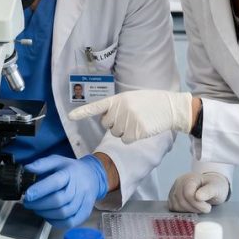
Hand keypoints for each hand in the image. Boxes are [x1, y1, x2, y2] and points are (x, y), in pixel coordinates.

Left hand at [22, 155, 107, 228]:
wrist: (92, 176)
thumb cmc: (71, 169)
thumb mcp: (57, 161)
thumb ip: (42, 164)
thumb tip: (27, 169)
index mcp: (70, 173)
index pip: (55, 182)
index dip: (40, 190)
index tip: (27, 195)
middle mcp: (79, 188)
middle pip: (58, 200)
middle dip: (39, 204)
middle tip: (27, 203)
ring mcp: (84, 201)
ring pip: (63, 213)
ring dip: (45, 213)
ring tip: (36, 209)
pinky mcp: (85, 213)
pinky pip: (69, 223)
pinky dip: (55, 222)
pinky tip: (48, 216)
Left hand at [69, 90, 193, 143]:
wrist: (169, 107)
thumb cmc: (151, 102)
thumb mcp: (132, 98)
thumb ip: (118, 106)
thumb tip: (107, 119)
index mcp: (118, 99)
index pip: (96, 106)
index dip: (82, 112)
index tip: (69, 117)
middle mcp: (120, 109)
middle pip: (107, 125)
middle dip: (116, 124)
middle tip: (130, 117)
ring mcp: (127, 120)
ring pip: (116, 134)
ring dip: (125, 131)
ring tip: (138, 121)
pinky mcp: (135, 131)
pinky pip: (126, 140)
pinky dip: (132, 138)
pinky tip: (142, 129)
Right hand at [167, 172, 230, 213]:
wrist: (211, 186)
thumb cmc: (214, 186)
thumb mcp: (216, 188)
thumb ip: (208, 191)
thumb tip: (198, 196)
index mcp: (190, 178)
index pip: (188, 194)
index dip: (198, 204)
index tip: (208, 207)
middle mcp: (179, 182)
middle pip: (181, 201)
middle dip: (194, 208)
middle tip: (205, 208)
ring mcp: (174, 189)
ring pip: (176, 205)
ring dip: (189, 211)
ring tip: (199, 207)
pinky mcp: (172, 197)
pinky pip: (173, 207)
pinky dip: (182, 211)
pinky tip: (192, 208)